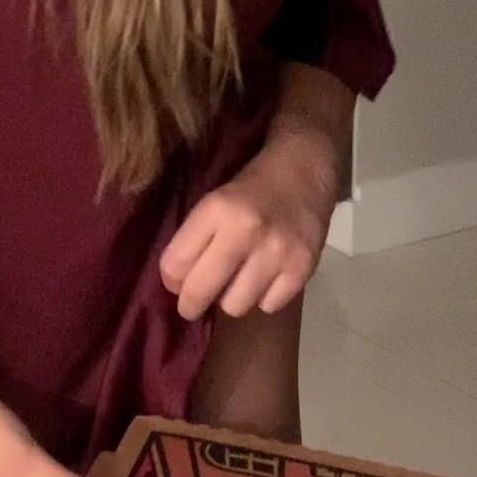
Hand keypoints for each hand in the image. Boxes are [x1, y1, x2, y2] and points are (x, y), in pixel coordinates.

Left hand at [158, 130, 338, 321]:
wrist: (305, 169)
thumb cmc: (252, 187)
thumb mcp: (214, 200)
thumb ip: (194, 238)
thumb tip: (177, 285)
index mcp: (217, 209)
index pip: (175, 264)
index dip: (170, 278)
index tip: (176, 281)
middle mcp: (246, 232)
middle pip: (201, 291)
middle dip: (190, 304)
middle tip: (192, 305)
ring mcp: (277, 252)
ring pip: (235, 306)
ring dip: (232, 298)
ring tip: (238, 280)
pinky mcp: (303, 267)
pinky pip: (268, 306)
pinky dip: (264, 297)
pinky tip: (266, 277)